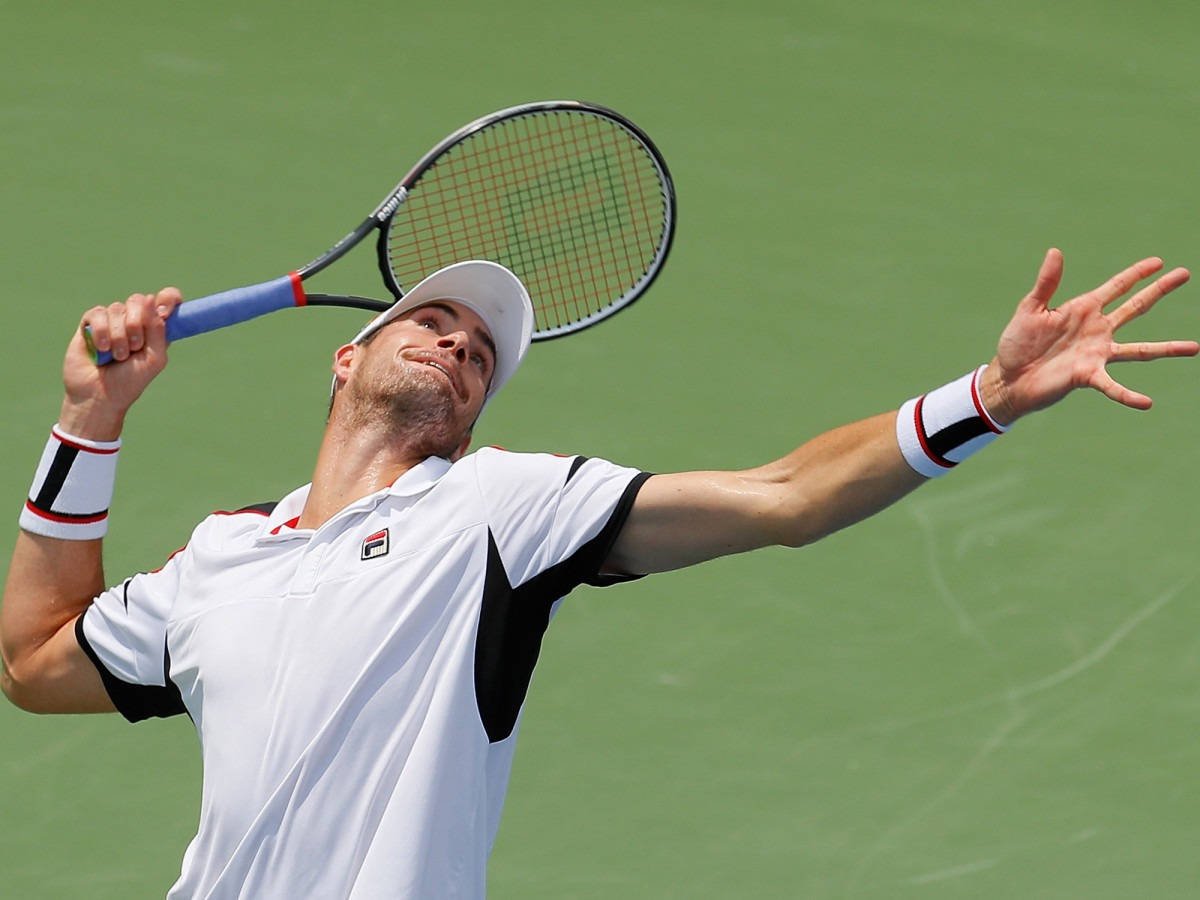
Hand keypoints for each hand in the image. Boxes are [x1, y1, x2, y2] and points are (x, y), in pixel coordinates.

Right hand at [59, 288, 182, 439]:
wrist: (100, 395)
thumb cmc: (130, 381)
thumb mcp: (154, 359)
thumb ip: (158, 331)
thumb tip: (151, 300)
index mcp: (155, 328)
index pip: (166, 299)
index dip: (168, 298)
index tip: (164, 312)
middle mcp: (134, 320)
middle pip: (139, 300)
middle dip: (137, 325)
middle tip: (135, 348)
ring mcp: (112, 321)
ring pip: (117, 309)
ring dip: (119, 336)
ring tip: (117, 356)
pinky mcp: (90, 323)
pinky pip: (97, 313)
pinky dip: (101, 332)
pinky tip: (101, 349)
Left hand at [980, 249, 1196, 424]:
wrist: (1008, 377)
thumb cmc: (1017, 343)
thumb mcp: (1030, 309)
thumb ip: (1046, 283)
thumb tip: (1055, 251)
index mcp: (1083, 310)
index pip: (1116, 287)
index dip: (1136, 273)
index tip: (1158, 262)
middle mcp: (1097, 330)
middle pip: (1135, 307)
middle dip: (1159, 291)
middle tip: (1185, 274)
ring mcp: (1096, 354)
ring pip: (1139, 351)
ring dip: (1167, 349)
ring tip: (1195, 348)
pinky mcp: (1087, 376)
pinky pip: (1112, 386)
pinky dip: (1128, 395)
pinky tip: (1146, 402)